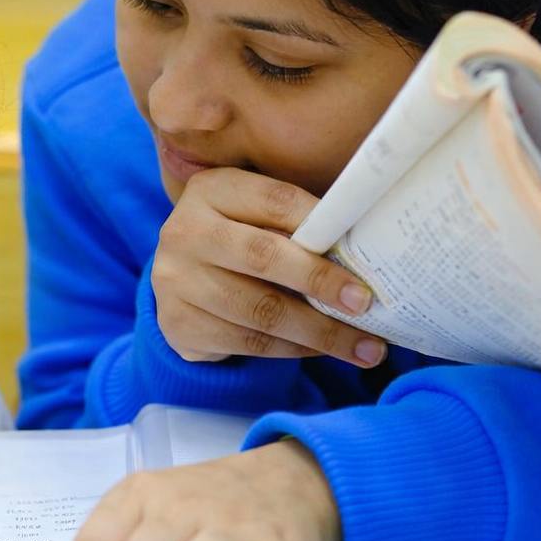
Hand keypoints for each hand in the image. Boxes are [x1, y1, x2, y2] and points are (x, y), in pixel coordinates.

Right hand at [151, 168, 385, 366]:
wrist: (179, 282)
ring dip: (319, 332)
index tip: (361, 252)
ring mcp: (175, 281)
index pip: (276, 201)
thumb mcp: (257, 215)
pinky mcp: (179, 325)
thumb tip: (362, 251)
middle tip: (365, 304)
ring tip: (364, 348)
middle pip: (263, 256)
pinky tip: (322, 350)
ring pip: (260, 311)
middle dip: (321, 282)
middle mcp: (185, 231)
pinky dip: (295, 350)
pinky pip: (249, 343)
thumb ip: (297, 223)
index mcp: (212, 189)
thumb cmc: (239, 240)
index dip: (322, 225)